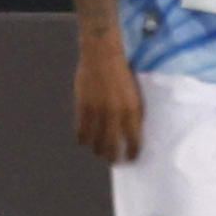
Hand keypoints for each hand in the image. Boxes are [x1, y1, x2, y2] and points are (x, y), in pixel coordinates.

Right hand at [74, 34, 141, 161]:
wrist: (102, 55)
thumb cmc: (122, 74)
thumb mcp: (134, 94)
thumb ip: (133, 113)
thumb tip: (131, 133)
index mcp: (132, 110)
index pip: (134, 141)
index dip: (133, 153)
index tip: (131, 159)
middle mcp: (115, 114)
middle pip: (113, 146)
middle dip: (113, 157)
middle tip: (113, 161)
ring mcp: (98, 111)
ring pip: (95, 142)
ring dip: (97, 150)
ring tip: (98, 151)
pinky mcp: (83, 107)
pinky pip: (81, 131)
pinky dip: (82, 139)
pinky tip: (83, 141)